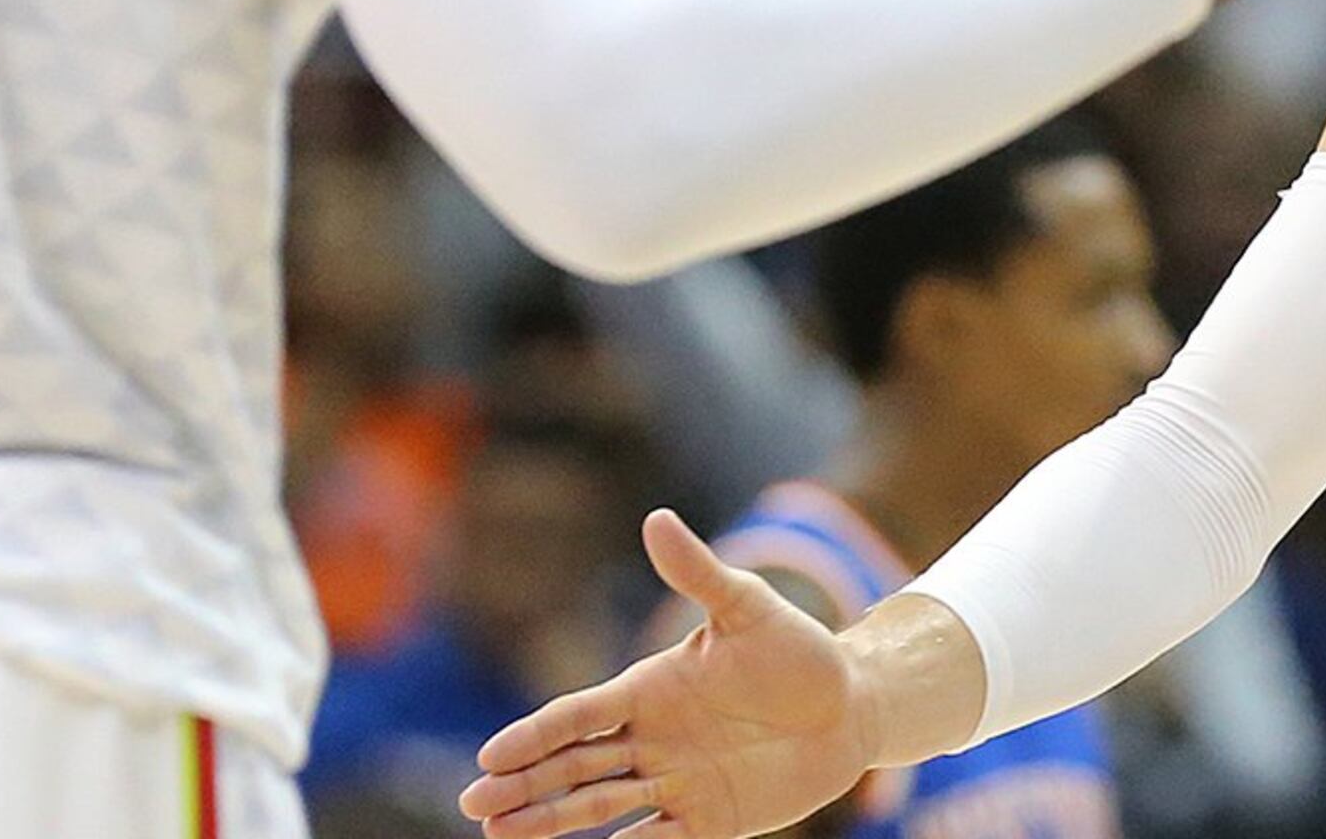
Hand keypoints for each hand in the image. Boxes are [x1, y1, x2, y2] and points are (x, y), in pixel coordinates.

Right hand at [460, 510, 878, 838]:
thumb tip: (657, 518)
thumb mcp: (747, 608)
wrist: (850, 704)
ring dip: (552, 822)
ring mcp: (677, 782)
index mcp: (649, 690)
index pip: (578, 716)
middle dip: (524, 786)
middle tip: (475, 805)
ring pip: (600, 806)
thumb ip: (699, 573)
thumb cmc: (796, 651)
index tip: (491, 756)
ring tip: (500, 836)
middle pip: (574, 767)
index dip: (534, 736)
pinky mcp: (710, 819)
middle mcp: (652, 740)